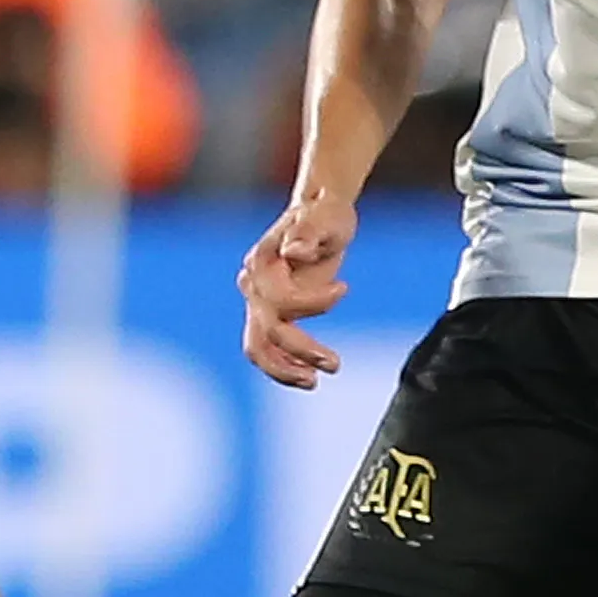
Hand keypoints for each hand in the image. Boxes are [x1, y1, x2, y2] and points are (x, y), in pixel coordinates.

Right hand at [237, 195, 358, 388]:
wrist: (318, 215)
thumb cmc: (325, 215)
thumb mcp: (326, 218)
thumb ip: (309, 233)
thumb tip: (295, 251)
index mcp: (261, 260)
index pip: (280, 299)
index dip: (314, 302)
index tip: (345, 287)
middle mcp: (253, 283)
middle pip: (267, 330)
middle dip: (300, 350)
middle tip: (334, 364)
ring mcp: (257, 300)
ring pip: (257, 347)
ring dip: (283, 370)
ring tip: (314, 382)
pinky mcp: (268, 312)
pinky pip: (266, 348)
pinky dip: (284, 366)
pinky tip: (309, 375)